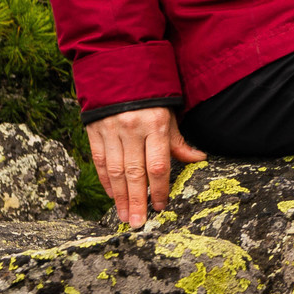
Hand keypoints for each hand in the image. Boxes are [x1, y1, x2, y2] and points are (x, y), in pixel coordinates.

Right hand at [87, 105, 205, 227]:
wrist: (119, 69)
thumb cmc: (152, 97)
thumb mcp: (169, 116)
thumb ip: (178, 142)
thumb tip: (199, 160)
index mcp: (155, 125)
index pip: (158, 165)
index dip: (158, 189)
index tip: (160, 207)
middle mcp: (132, 129)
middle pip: (134, 172)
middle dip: (137, 200)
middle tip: (137, 223)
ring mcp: (110, 130)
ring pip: (114, 170)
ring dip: (119, 197)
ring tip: (124, 216)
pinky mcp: (94, 130)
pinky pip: (99, 160)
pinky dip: (105, 180)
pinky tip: (112, 196)